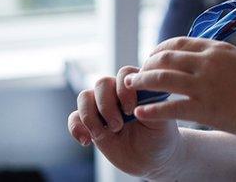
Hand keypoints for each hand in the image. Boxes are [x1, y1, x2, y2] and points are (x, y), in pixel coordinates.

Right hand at [67, 65, 183, 178]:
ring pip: (84, 97)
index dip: (123, 90)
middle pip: (101, 83)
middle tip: (118, 126)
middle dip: (106, 105)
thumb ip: (153, 106)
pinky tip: (86, 141)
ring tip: (103, 134)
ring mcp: (103, 108)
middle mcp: (118, 93)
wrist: (151, 160)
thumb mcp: (161, 122)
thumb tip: (140, 93)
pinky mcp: (92, 124)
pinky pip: (74, 118)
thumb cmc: (160, 136)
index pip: (124, 74)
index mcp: (137, 87)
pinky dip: (76, 127)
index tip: (131, 109)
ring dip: (90, 116)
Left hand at [123, 36, 235, 138]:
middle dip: (145, 66)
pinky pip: (169, 108)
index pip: (176, 43)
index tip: (150, 59)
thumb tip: (205, 59)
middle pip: (164, 58)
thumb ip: (219, 59)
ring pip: (161, 79)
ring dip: (141, 83)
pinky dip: (151, 110)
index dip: (158, 51)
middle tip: (135, 76)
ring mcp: (205, 85)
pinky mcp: (205, 108)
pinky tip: (141, 114)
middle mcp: (207, 62)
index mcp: (215, 49)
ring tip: (129, 89)